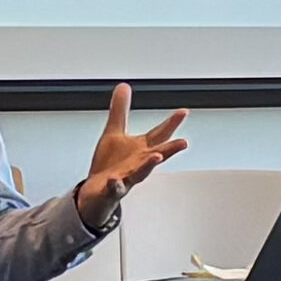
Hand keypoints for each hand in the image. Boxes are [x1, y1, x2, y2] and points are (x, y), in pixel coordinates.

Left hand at [74, 82, 190, 215]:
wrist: (96, 193)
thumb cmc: (109, 165)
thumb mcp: (114, 133)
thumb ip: (120, 110)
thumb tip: (124, 86)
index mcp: (140, 150)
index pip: (159, 135)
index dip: (171, 123)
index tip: (183, 112)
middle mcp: (137, 164)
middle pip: (157, 155)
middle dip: (170, 149)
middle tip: (184, 142)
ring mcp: (126, 178)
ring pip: (140, 173)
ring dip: (148, 165)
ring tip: (156, 156)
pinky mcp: (111, 190)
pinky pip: (114, 188)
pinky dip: (115, 185)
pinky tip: (114, 180)